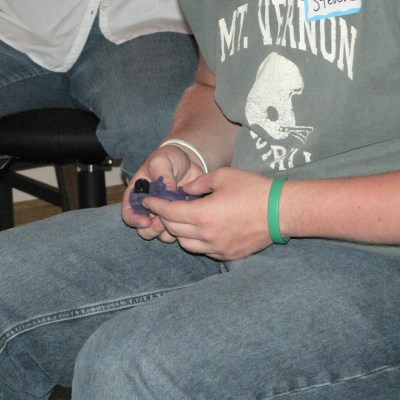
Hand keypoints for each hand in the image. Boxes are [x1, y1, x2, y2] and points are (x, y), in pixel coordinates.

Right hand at [121, 145, 204, 241]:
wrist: (190, 161)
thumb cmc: (169, 159)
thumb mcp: (161, 161)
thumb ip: (162, 175)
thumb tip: (168, 191)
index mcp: (137, 196)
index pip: (128, 214)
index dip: (134, 220)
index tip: (145, 221)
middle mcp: (148, 209)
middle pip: (143, 230)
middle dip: (152, 228)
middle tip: (162, 220)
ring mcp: (164, 215)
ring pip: (161, 234)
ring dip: (167, 230)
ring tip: (177, 215)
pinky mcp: (179, 217)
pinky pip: (178, 231)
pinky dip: (182, 227)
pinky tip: (188, 214)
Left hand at [142, 167, 273, 259]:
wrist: (281, 211)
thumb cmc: (254, 189)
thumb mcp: (223, 176)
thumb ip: (199, 183)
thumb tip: (185, 190)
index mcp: (203, 214)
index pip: (170, 212)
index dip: (156, 205)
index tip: (148, 200)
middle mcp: (207, 235)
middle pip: (174, 229)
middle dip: (166, 217)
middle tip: (166, 207)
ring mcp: (217, 248)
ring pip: (186, 244)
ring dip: (180, 231)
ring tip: (185, 218)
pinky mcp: (228, 255)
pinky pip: (203, 250)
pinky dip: (197, 241)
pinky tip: (203, 229)